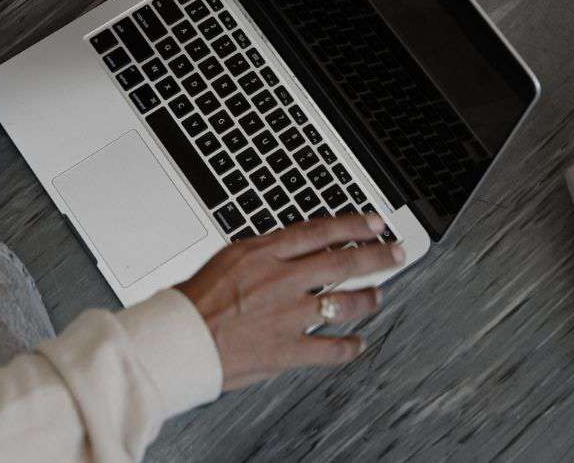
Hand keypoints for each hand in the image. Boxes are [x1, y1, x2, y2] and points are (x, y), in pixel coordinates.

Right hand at [176, 213, 401, 390]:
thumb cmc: (194, 301)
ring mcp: (289, 316)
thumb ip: (266, 252)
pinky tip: (359, 345)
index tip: (375, 223)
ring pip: (345, 303)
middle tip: (396, 253)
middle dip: (377, 256)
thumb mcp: (229, 258)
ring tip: (377, 297)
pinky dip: (350, 347)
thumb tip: (296, 245)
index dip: (354, 226)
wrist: (178, 340)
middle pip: (343, 263)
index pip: (321, 231)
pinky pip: (331, 350)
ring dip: (368, 300)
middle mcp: (282, 281)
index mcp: (265, 254)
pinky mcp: (287, 350)